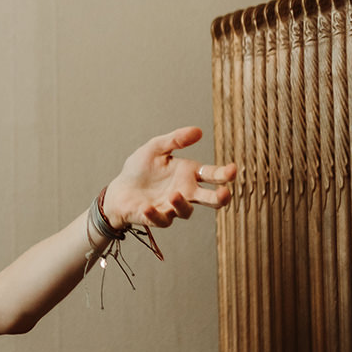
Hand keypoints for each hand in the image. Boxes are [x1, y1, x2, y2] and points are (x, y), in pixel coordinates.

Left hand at [101, 126, 236, 229]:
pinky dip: (155, 214)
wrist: (119, 189)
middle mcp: (185, 192)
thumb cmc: (140, 169)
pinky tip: (149, 206)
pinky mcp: (156, 218)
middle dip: (219, 198)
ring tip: (174, 194)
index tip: (233, 170)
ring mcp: (172, 207)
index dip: (224, 174)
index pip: (212, 175)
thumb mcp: (156, 148)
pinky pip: (161, 219)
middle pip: (209, 199)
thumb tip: (198, 131)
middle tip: (225, 194)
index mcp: (188, 174)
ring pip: (186, 211)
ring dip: (181, 204)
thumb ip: (175, 139)